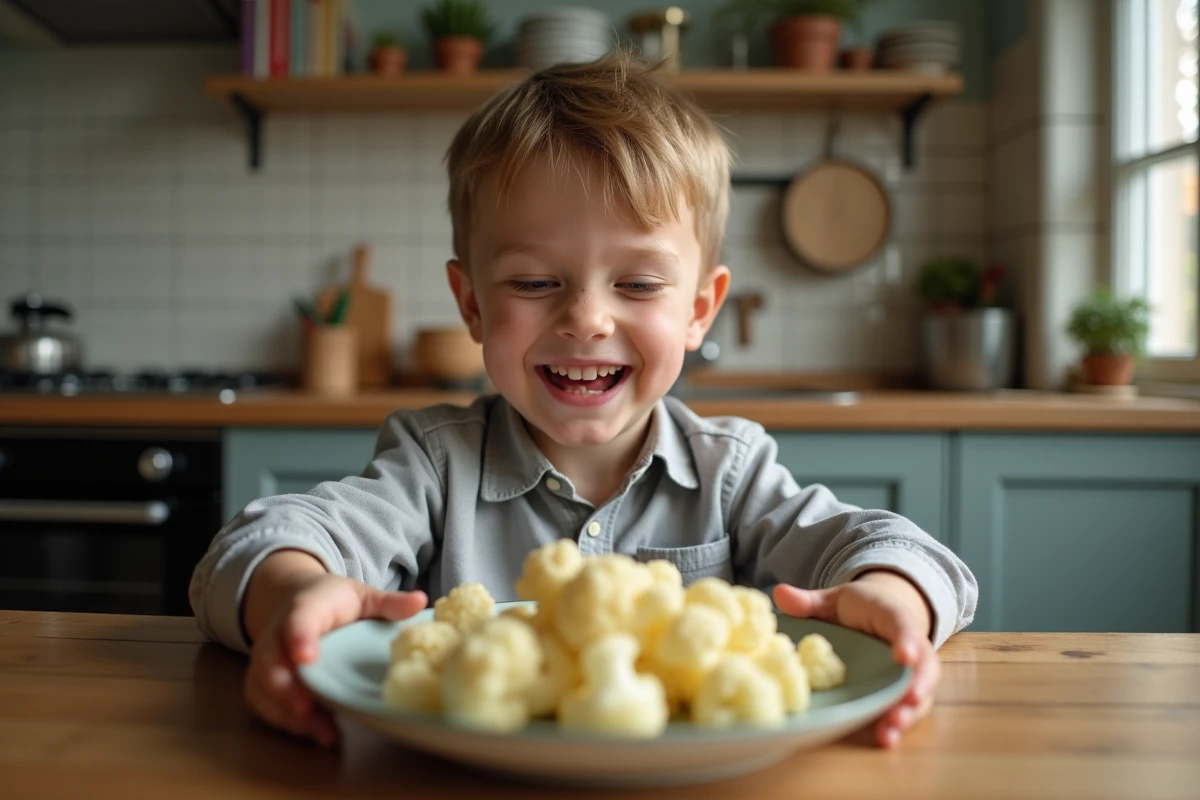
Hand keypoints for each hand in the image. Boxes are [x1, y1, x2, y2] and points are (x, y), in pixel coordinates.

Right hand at [245, 571, 426, 747]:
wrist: (297, 599)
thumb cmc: (334, 601)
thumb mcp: (362, 596)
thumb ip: (389, 602)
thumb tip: (421, 600)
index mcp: (305, 607)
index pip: (297, 621)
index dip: (299, 639)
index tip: (307, 658)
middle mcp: (277, 634)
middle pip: (270, 661)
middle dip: (286, 688)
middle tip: (308, 709)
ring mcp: (267, 660)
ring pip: (263, 688)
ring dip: (288, 713)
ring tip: (322, 732)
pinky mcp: (262, 682)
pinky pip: (264, 704)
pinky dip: (285, 721)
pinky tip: (317, 733)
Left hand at [772, 572, 938, 748]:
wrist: (880, 613)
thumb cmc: (859, 606)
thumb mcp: (836, 600)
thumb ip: (810, 600)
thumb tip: (778, 593)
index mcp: (893, 617)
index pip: (904, 626)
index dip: (906, 641)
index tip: (903, 655)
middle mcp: (910, 647)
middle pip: (923, 668)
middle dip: (916, 686)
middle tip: (906, 701)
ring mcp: (910, 672)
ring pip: (918, 694)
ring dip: (907, 714)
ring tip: (890, 731)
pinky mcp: (901, 692)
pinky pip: (905, 708)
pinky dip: (898, 724)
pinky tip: (885, 738)